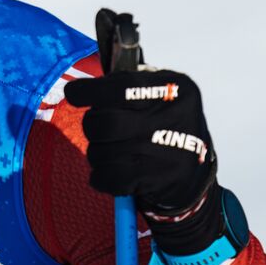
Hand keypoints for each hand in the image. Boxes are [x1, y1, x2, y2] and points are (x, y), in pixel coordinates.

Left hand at [63, 66, 213, 211]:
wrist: (192, 175)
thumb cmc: (163, 128)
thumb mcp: (158, 96)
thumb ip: (126, 86)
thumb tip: (80, 89)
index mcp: (173, 88)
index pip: (121, 86)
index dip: (89, 91)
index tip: (73, 94)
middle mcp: (174, 116)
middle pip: (106, 122)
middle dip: (91, 127)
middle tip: (98, 130)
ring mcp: (168, 150)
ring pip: (102, 151)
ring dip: (97, 154)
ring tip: (111, 153)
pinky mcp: (159, 178)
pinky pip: (108, 177)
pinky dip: (100, 177)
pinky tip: (111, 173)